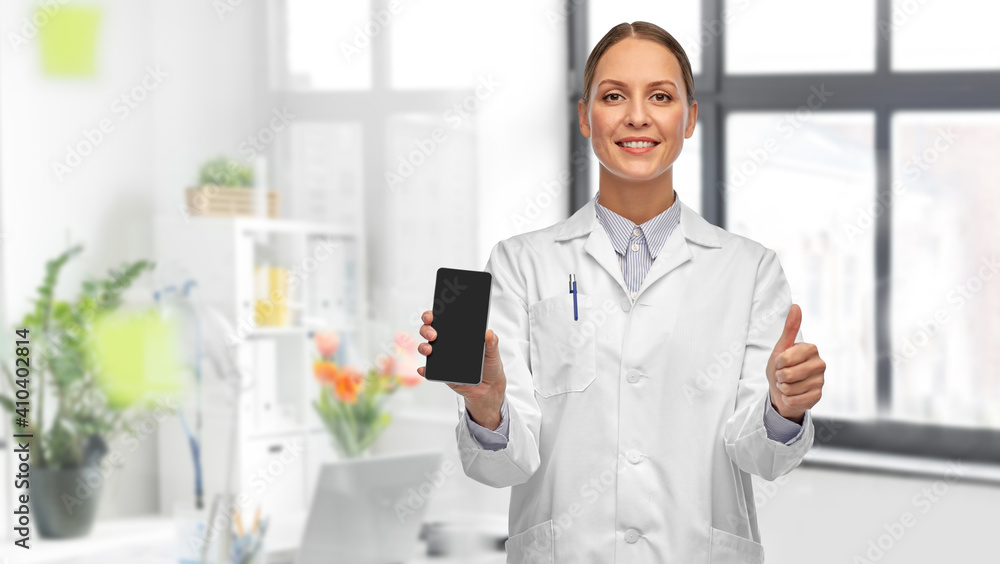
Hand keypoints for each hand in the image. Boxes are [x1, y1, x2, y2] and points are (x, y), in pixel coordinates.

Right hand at [416, 310, 506, 428]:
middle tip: (433, 334)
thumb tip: (489, 332)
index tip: (432, 314)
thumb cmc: (490, 366)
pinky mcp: (440, 372)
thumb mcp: (493, 353)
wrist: (488, 388)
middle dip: (427, 329)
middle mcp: (446, 343)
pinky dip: (423, 370)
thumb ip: (492, 343)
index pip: (442, 319)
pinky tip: (423, 369)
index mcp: (458, 334)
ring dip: (423, 347)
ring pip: (426, 348)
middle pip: (429, 331)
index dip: (433, 314)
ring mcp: (441, 357)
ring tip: (429, 350)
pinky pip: (428, 370)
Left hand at [766, 304, 824, 423]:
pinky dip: (788, 399)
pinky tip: (792, 395)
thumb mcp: (781, 347)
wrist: (782, 390)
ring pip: (790, 388)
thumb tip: (796, 306)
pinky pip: (794, 400)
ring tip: (788, 384)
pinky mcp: (818, 396)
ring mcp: (821, 381)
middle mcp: (820, 364)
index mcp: (811, 349)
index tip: (780, 362)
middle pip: (788, 374)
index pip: (785, 358)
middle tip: (783, 375)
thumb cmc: (781, 367)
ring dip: (783, 388)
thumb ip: (790, 328)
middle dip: (779, 376)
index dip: (777, 362)